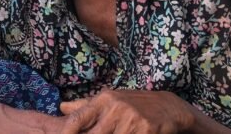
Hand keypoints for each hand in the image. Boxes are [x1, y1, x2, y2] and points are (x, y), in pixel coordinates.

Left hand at [59, 89, 194, 133]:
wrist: (169, 107)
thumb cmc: (134, 104)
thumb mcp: (111, 101)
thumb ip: (86, 106)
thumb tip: (62, 107)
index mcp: (104, 100)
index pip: (78, 118)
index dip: (67, 132)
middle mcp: (116, 108)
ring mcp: (132, 120)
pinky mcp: (146, 130)